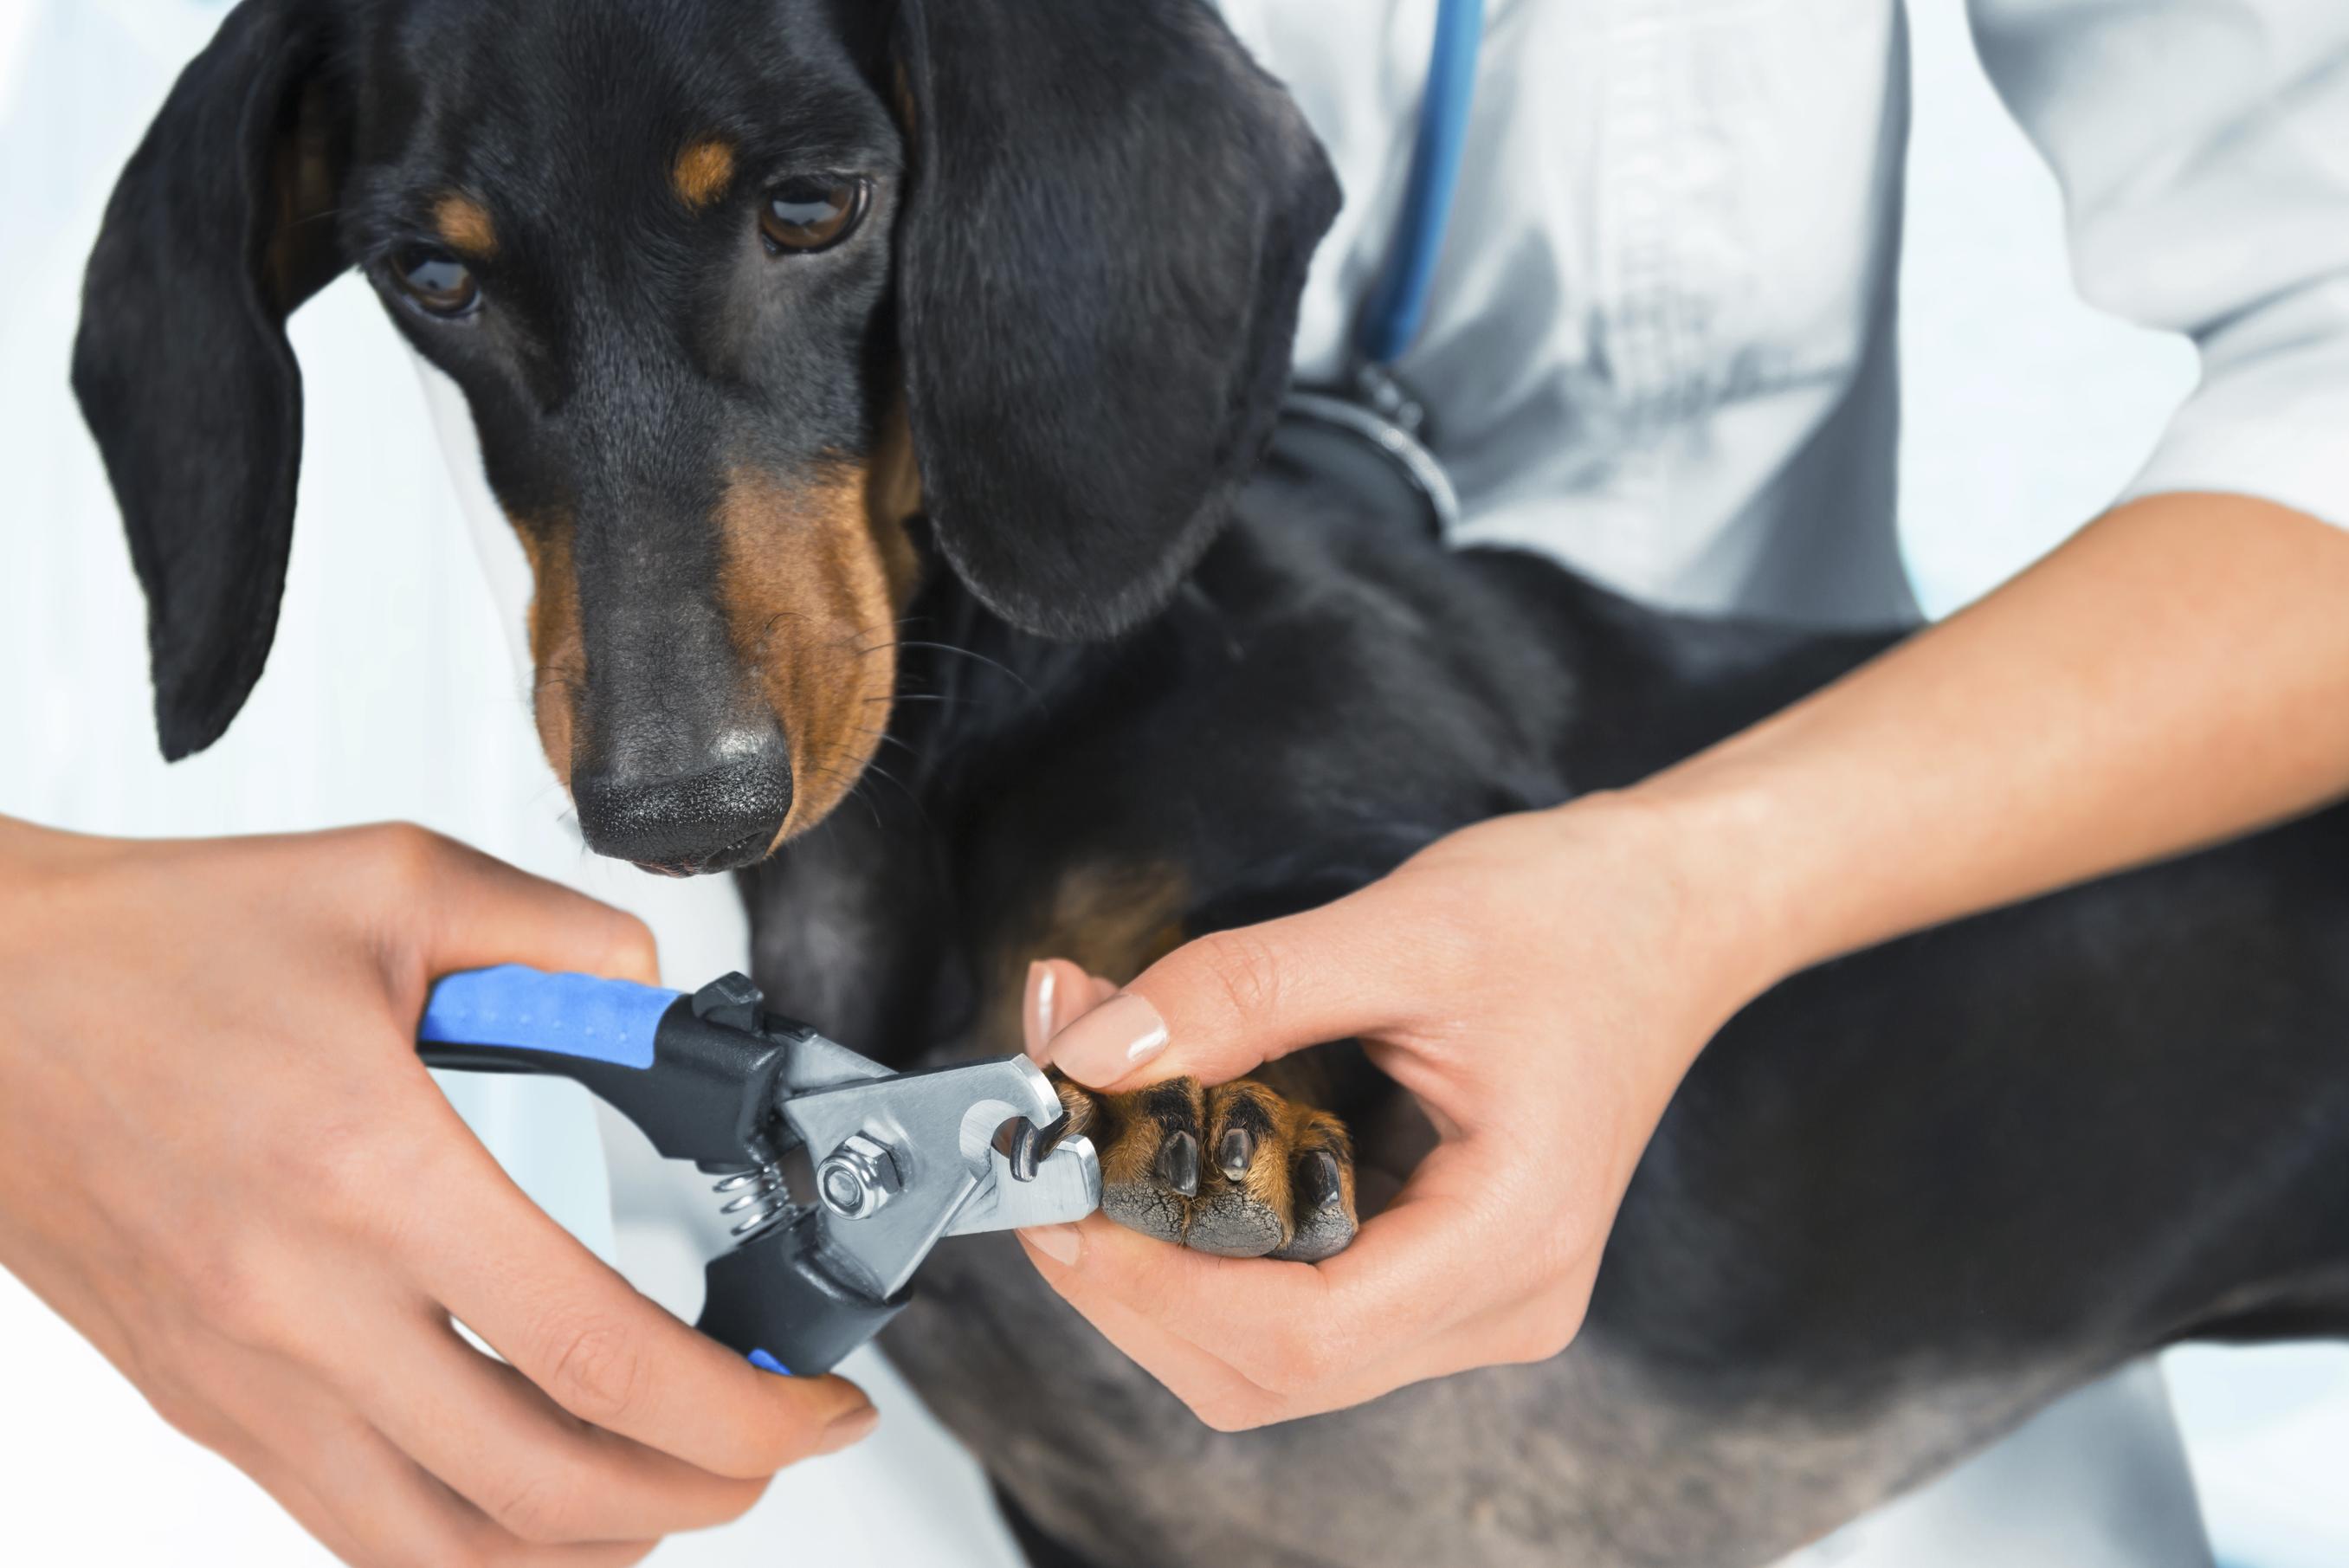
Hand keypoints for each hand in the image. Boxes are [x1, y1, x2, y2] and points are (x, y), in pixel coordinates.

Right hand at [0, 819, 875, 1565]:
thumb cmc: (156, 947)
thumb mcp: (393, 885)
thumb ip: (558, 935)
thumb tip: (654, 993)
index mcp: (374, 1174)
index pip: (601, 1356)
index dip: (744, 1411)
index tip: (818, 1403)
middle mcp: (305, 1308)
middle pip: (548, 1492)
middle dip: (705, 1492)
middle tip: (774, 1445)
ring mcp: (246, 1381)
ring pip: (450, 1554)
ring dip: (598, 1543)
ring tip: (679, 1481)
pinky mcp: (207, 1404)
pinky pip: (358, 1533)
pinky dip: (476, 1547)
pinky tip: (541, 1495)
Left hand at [1015, 797, 1771, 1428]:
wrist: (1674, 909)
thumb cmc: (1576, 916)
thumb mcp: (1402, 928)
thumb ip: (1239, 993)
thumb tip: (1091, 1051)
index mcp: (1511, 1240)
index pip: (1299, 1337)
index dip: (1152, 1287)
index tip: (1059, 1194)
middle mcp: (1499, 1303)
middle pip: (1266, 1372)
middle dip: (1133, 1281)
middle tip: (1053, 1158)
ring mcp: (1470, 1298)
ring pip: (1268, 1355)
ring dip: (1158, 1266)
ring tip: (1098, 1137)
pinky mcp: (1438, 1267)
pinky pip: (1295, 1300)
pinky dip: (1206, 1244)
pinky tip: (1166, 1151)